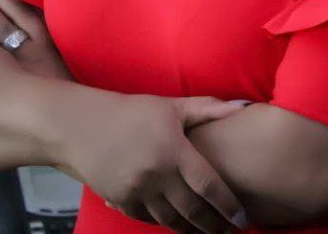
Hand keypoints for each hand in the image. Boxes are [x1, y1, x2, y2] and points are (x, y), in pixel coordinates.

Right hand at [48, 88, 250, 233]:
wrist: (83, 125)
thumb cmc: (132, 111)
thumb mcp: (170, 106)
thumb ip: (207, 109)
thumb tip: (244, 105)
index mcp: (174, 151)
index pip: (209, 185)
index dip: (228, 205)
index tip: (243, 218)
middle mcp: (157, 175)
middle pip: (193, 210)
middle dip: (214, 225)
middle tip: (229, 232)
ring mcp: (138, 191)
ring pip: (171, 220)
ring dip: (191, 229)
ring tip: (206, 232)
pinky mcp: (122, 201)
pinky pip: (148, 220)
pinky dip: (164, 224)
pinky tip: (176, 224)